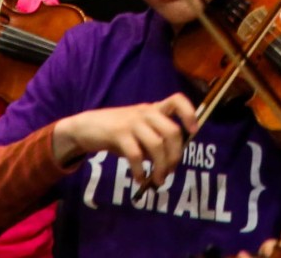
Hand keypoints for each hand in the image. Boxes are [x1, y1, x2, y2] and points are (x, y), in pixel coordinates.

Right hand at [52, 93, 198, 187]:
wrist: (86, 127)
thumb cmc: (118, 130)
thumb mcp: (139, 129)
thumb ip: (155, 139)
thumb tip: (171, 162)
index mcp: (153, 109)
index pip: (177, 100)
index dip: (189, 114)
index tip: (194, 132)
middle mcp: (146, 112)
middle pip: (172, 131)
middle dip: (175, 155)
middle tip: (170, 171)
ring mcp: (132, 122)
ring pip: (156, 145)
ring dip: (160, 167)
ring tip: (158, 180)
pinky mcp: (118, 134)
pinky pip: (136, 155)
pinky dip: (140, 170)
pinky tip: (139, 179)